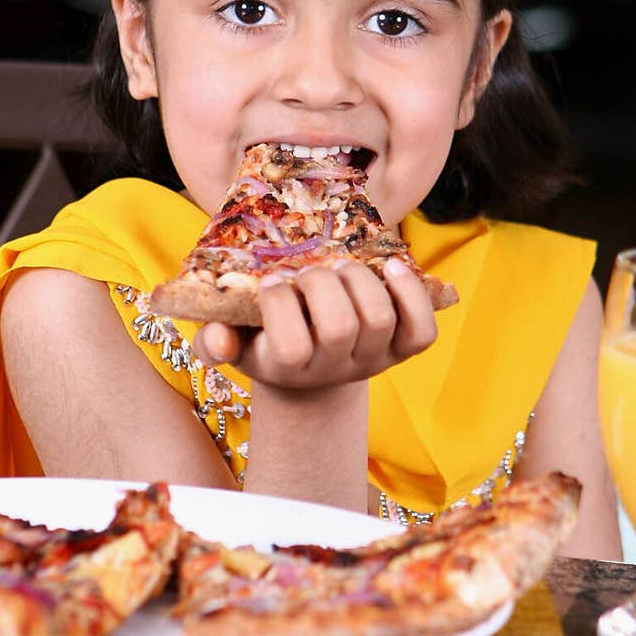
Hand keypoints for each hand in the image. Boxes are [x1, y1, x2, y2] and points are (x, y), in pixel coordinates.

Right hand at [191, 258, 437, 390]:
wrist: (311, 365)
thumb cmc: (264, 341)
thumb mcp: (233, 341)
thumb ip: (212, 341)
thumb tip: (217, 340)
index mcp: (288, 369)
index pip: (289, 347)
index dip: (280, 307)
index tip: (271, 282)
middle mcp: (335, 369)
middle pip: (340, 327)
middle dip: (322, 284)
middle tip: (309, 269)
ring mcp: (373, 360)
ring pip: (380, 319)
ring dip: (361, 280)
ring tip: (343, 266)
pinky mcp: (404, 350)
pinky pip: (423, 329)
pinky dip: (412, 293)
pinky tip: (392, 267)